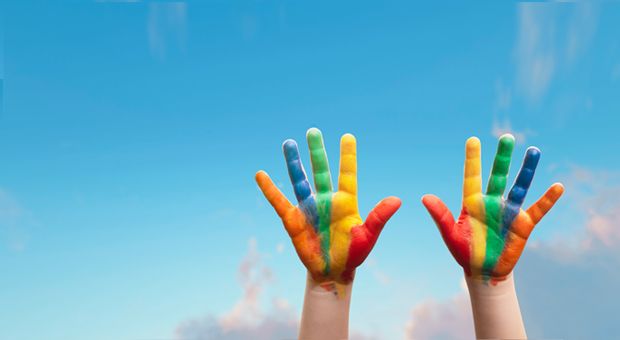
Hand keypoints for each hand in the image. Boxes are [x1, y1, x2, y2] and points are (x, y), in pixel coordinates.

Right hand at [256, 128, 400, 297]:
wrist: (333, 272)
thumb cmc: (353, 253)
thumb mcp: (368, 236)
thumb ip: (379, 217)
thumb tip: (397, 200)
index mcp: (346, 202)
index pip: (347, 174)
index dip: (347, 156)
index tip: (347, 136)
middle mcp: (326, 200)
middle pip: (321, 171)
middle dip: (317, 152)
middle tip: (313, 131)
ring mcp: (309, 208)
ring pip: (300, 181)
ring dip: (294, 163)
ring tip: (289, 143)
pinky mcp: (293, 220)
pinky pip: (279, 202)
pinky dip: (270, 189)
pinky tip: (260, 175)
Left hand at [422, 134, 562, 284]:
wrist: (483, 271)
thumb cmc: (464, 251)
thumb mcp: (450, 234)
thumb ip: (441, 216)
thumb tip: (424, 197)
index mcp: (472, 202)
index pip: (472, 176)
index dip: (472, 159)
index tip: (473, 139)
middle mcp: (492, 202)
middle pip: (498, 175)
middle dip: (502, 157)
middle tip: (507, 137)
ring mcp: (508, 212)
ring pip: (519, 186)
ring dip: (527, 170)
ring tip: (534, 151)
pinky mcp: (523, 224)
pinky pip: (538, 209)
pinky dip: (547, 199)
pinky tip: (558, 186)